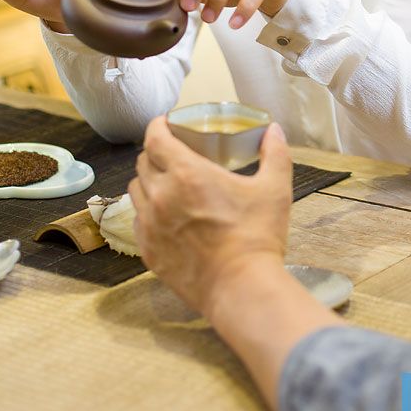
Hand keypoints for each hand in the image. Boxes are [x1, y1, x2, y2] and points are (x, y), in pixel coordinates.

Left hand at [129, 117, 292, 315]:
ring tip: (167, 183)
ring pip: (135, 191)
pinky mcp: (148, 250)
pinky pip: (138, 221)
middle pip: (143, 162)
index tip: (166, 122)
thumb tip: (274, 130)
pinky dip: (148, 211)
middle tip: (174, 153)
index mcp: (187, 174)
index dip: (158, 125)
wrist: (241, 288)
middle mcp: (161, 195)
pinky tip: (167, 216)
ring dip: (148, 181)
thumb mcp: (274, 189)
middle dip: (155, 152)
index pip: (155, 138)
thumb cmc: (257, 236)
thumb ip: (274, 153)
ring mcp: (150, 225)